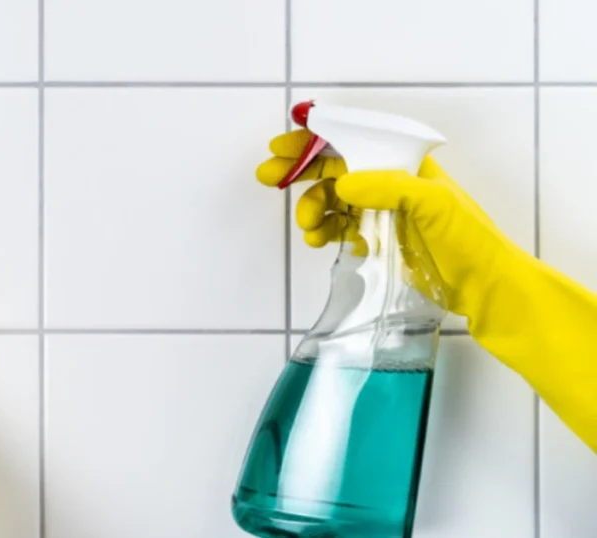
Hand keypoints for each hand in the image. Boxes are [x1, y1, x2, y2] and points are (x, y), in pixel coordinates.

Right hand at [257, 129, 519, 318]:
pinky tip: (319, 241)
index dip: (316, 141)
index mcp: (405, 164)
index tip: (283, 147)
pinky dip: (324, 232)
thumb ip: (389, 187)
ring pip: (332, 201)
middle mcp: (390, 183)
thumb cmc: (468, 240)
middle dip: (300, 172)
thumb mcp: (434, 204)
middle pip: (335, 169)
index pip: (354, 141)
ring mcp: (382, 212)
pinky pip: (340, 229)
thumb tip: (343, 183)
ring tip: (308, 227)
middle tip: (269, 178)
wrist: (483, 287)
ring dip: (312, 208)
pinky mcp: (378, 240)